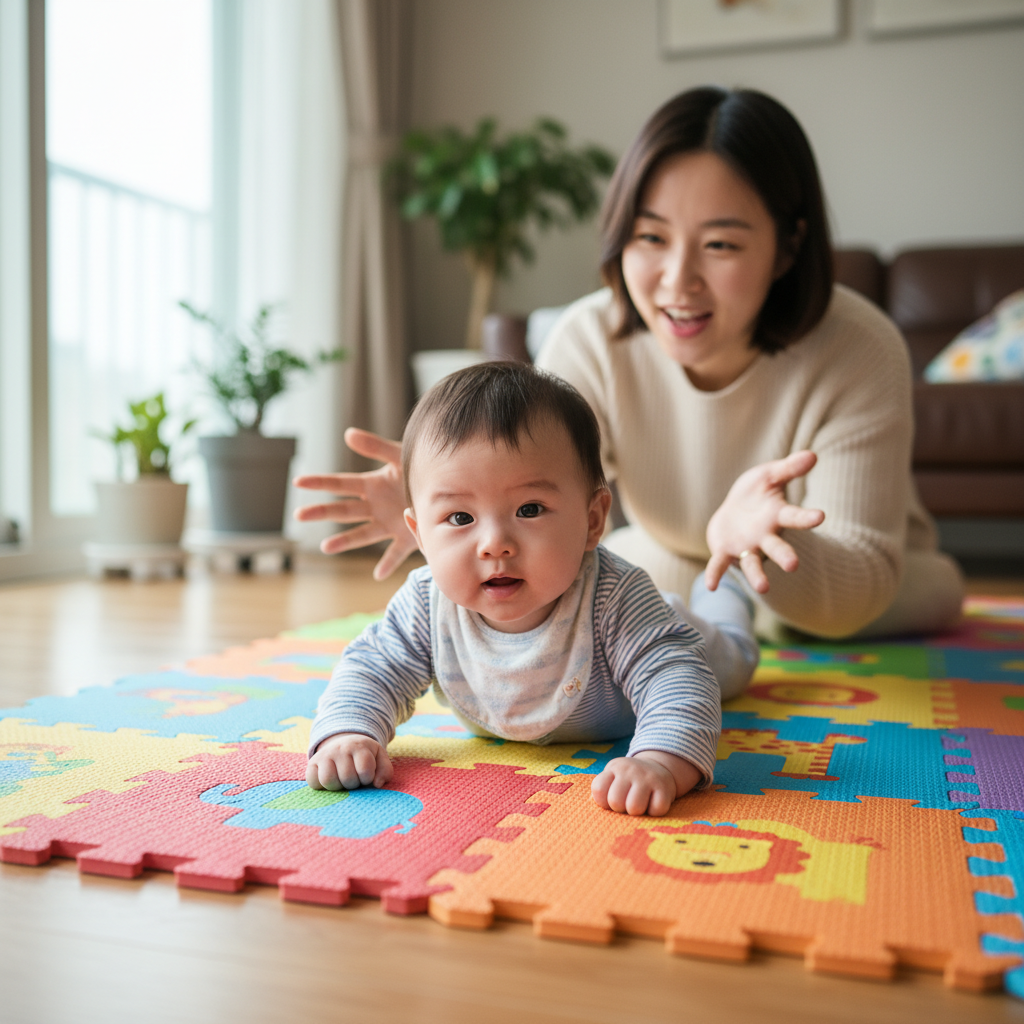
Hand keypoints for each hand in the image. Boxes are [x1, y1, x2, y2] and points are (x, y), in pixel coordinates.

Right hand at [293, 427, 417, 579]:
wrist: (447, 486)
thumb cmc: (419, 468)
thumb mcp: (399, 456)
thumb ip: (376, 447)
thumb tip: (348, 433)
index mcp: (372, 485)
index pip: (340, 484)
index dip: (320, 482)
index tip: (298, 481)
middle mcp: (375, 506)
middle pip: (344, 511)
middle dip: (321, 512)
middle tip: (299, 514)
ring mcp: (389, 523)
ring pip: (363, 534)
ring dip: (345, 540)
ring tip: (325, 547)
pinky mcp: (407, 536)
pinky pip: (396, 552)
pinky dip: (388, 564)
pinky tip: (378, 574)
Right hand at [306, 733, 393, 790]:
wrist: (344, 742)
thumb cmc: (365, 756)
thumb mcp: (379, 758)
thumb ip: (385, 771)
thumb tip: (377, 784)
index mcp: (359, 746)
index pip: (364, 770)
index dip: (367, 778)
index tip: (366, 776)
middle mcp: (340, 748)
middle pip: (347, 778)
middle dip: (353, 784)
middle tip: (354, 778)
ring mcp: (324, 755)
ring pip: (328, 780)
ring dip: (337, 786)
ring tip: (342, 781)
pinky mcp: (312, 763)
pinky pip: (313, 782)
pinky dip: (321, 786)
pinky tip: (330, 780)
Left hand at [591, 751, 700, 816]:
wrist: (658, 767)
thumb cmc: (629, 781)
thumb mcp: (613, 779)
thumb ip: (602, 792)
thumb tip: (598, 811)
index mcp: (614, 768)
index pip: (598, 790)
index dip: (603, 801)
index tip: (610, 799)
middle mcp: (629, 770)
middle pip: (615, 802)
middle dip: (621, 808)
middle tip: (627, 802)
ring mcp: (648, 777)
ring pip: (634, 808)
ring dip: (637, 812)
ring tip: (640, 803)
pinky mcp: (664, 787)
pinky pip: (656, 811)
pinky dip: (654, 812)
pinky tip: (653, 802)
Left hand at [704, 450, 824, 594]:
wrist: (734, 510)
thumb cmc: (756, 492)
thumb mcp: (770, 475)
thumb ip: (789, 468)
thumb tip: (812, 455)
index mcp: (777, 516)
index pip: (795, 516)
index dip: (807, 517)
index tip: (821, 516)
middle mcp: (766, 536)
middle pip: (777, 548)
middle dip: (784, 556)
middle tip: (793, 566)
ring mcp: (747, 546)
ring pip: (754, 563)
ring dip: (758, 575)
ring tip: (763, 588)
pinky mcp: (726, 551)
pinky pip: (720, 564)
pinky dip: (716, 573)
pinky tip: (711, 585)